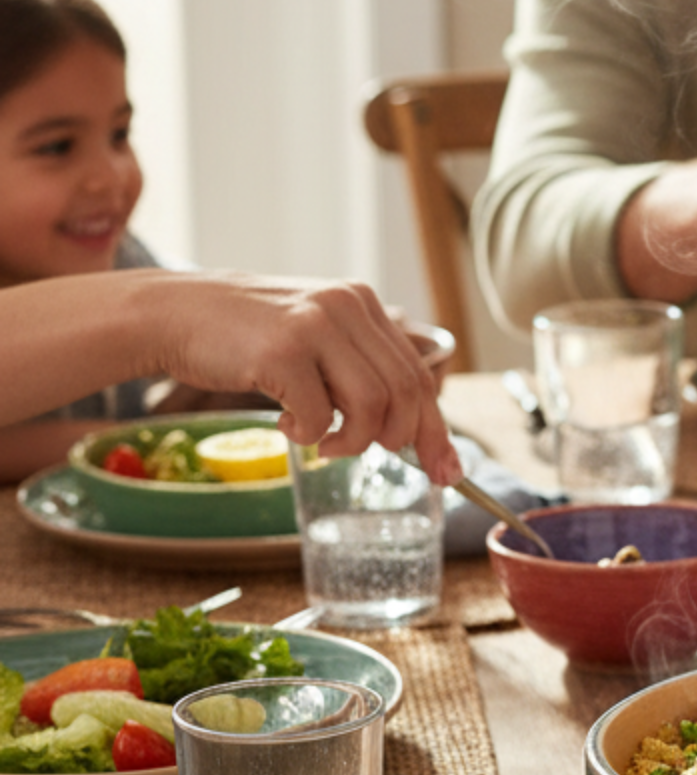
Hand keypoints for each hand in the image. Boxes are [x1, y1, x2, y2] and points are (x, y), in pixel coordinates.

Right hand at [156, 275, 459, 482]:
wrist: (172, 313)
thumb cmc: (246, 336)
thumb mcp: (315, 336)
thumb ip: (357, 366)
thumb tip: (408, 428)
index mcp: (362, 303)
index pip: (419, 374)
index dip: (435, 428)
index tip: (446, 472)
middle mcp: (347, 306)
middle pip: (405, 393)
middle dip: (396, 439)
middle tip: (358, 451)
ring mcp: (315, 326)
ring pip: (372, 407)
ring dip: (352, 441)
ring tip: (321, 441)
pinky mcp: (281, 351)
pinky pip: (320, 416)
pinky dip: (308, 435)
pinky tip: (285, 423)